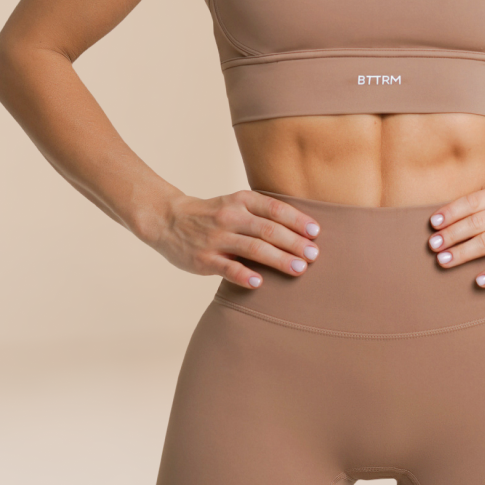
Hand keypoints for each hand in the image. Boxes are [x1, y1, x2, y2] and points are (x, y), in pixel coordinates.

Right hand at [138, 191, 320, 289]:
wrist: (168, 219)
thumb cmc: (212, 214)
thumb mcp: (236, 203)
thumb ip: (263, 213)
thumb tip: (303, 231)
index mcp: (241, 201)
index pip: (275, 209)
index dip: (297, 221)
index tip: (316, 233)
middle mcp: (230, 216)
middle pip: (268, 230)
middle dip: (294, 243)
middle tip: (314, 255)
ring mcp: (216, 238)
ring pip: (252, 248)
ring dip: (278, 259)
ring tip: (299, 269)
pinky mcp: (204, 258)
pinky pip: (227, 267)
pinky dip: (244, 274)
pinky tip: (260, 282)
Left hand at [425, 184, 484, 288]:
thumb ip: (484, 207)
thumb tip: (445, 222)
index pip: (472, 202)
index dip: (450, 213)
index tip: (432, 225)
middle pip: (476, 223)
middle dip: (451, 235)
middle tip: (432, 247)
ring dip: (463, 253)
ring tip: (443, 262)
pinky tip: (478, 282)